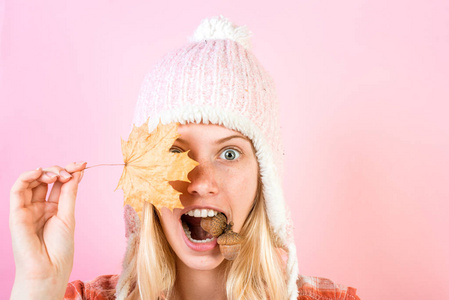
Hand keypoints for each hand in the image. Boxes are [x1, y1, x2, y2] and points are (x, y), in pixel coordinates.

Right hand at [9, 162, 85, 298]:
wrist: (48, 270)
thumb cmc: (60, 249)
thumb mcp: (69, 216)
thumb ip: (69, 193)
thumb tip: (78, 172)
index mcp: (55, 208)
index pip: (60, 184)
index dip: (70, 171)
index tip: (83, 164)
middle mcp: (40, 206)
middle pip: (47, 179)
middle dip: (60, 170)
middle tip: (71, 172)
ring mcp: (28, 208)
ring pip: (32, 181)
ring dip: (46, 171)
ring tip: (58, 175)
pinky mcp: (16, 212)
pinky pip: (17, 189)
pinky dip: (27, 176)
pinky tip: (39, 172)